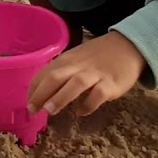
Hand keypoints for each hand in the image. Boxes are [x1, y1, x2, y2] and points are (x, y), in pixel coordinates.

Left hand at [27, 32, 145, 116]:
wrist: (128, 45)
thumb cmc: (97, 56)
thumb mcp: (76, 58)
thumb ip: (61, 72)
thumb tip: (43, 92)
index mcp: (67, 59)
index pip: (45, 73)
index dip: (34, 88)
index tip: (29, 103)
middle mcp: (78, 65)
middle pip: (56, 77)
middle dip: (41, 93)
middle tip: (32, 110)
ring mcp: (95, 74)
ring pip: (75, 84)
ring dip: (61, 97)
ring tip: (50, 111)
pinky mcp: (111, 83)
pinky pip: (98, 94)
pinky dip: (88, 104)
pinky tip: (81, 112)